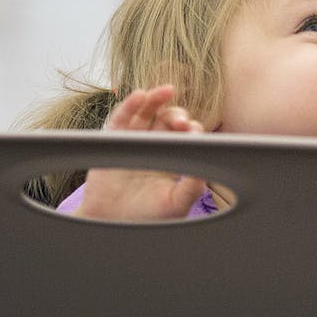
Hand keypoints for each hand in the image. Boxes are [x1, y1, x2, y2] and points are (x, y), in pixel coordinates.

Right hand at [74, 85, 207, 221]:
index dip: (191, 130)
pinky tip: (139, 96)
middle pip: (168, 119)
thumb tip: (205, 160)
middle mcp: (154, 145)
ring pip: (147, 111)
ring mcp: (133, 140)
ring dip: (157, 99)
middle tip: (181, 122)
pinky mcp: (113, 139)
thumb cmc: (146, 218)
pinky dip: (130, 104)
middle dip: (177, 115)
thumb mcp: (176, 205)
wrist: (111, 225)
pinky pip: (122, 117)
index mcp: (172, 158)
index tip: (194, 134)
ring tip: (166, 91)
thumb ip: (193, 186)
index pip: (185, 136)